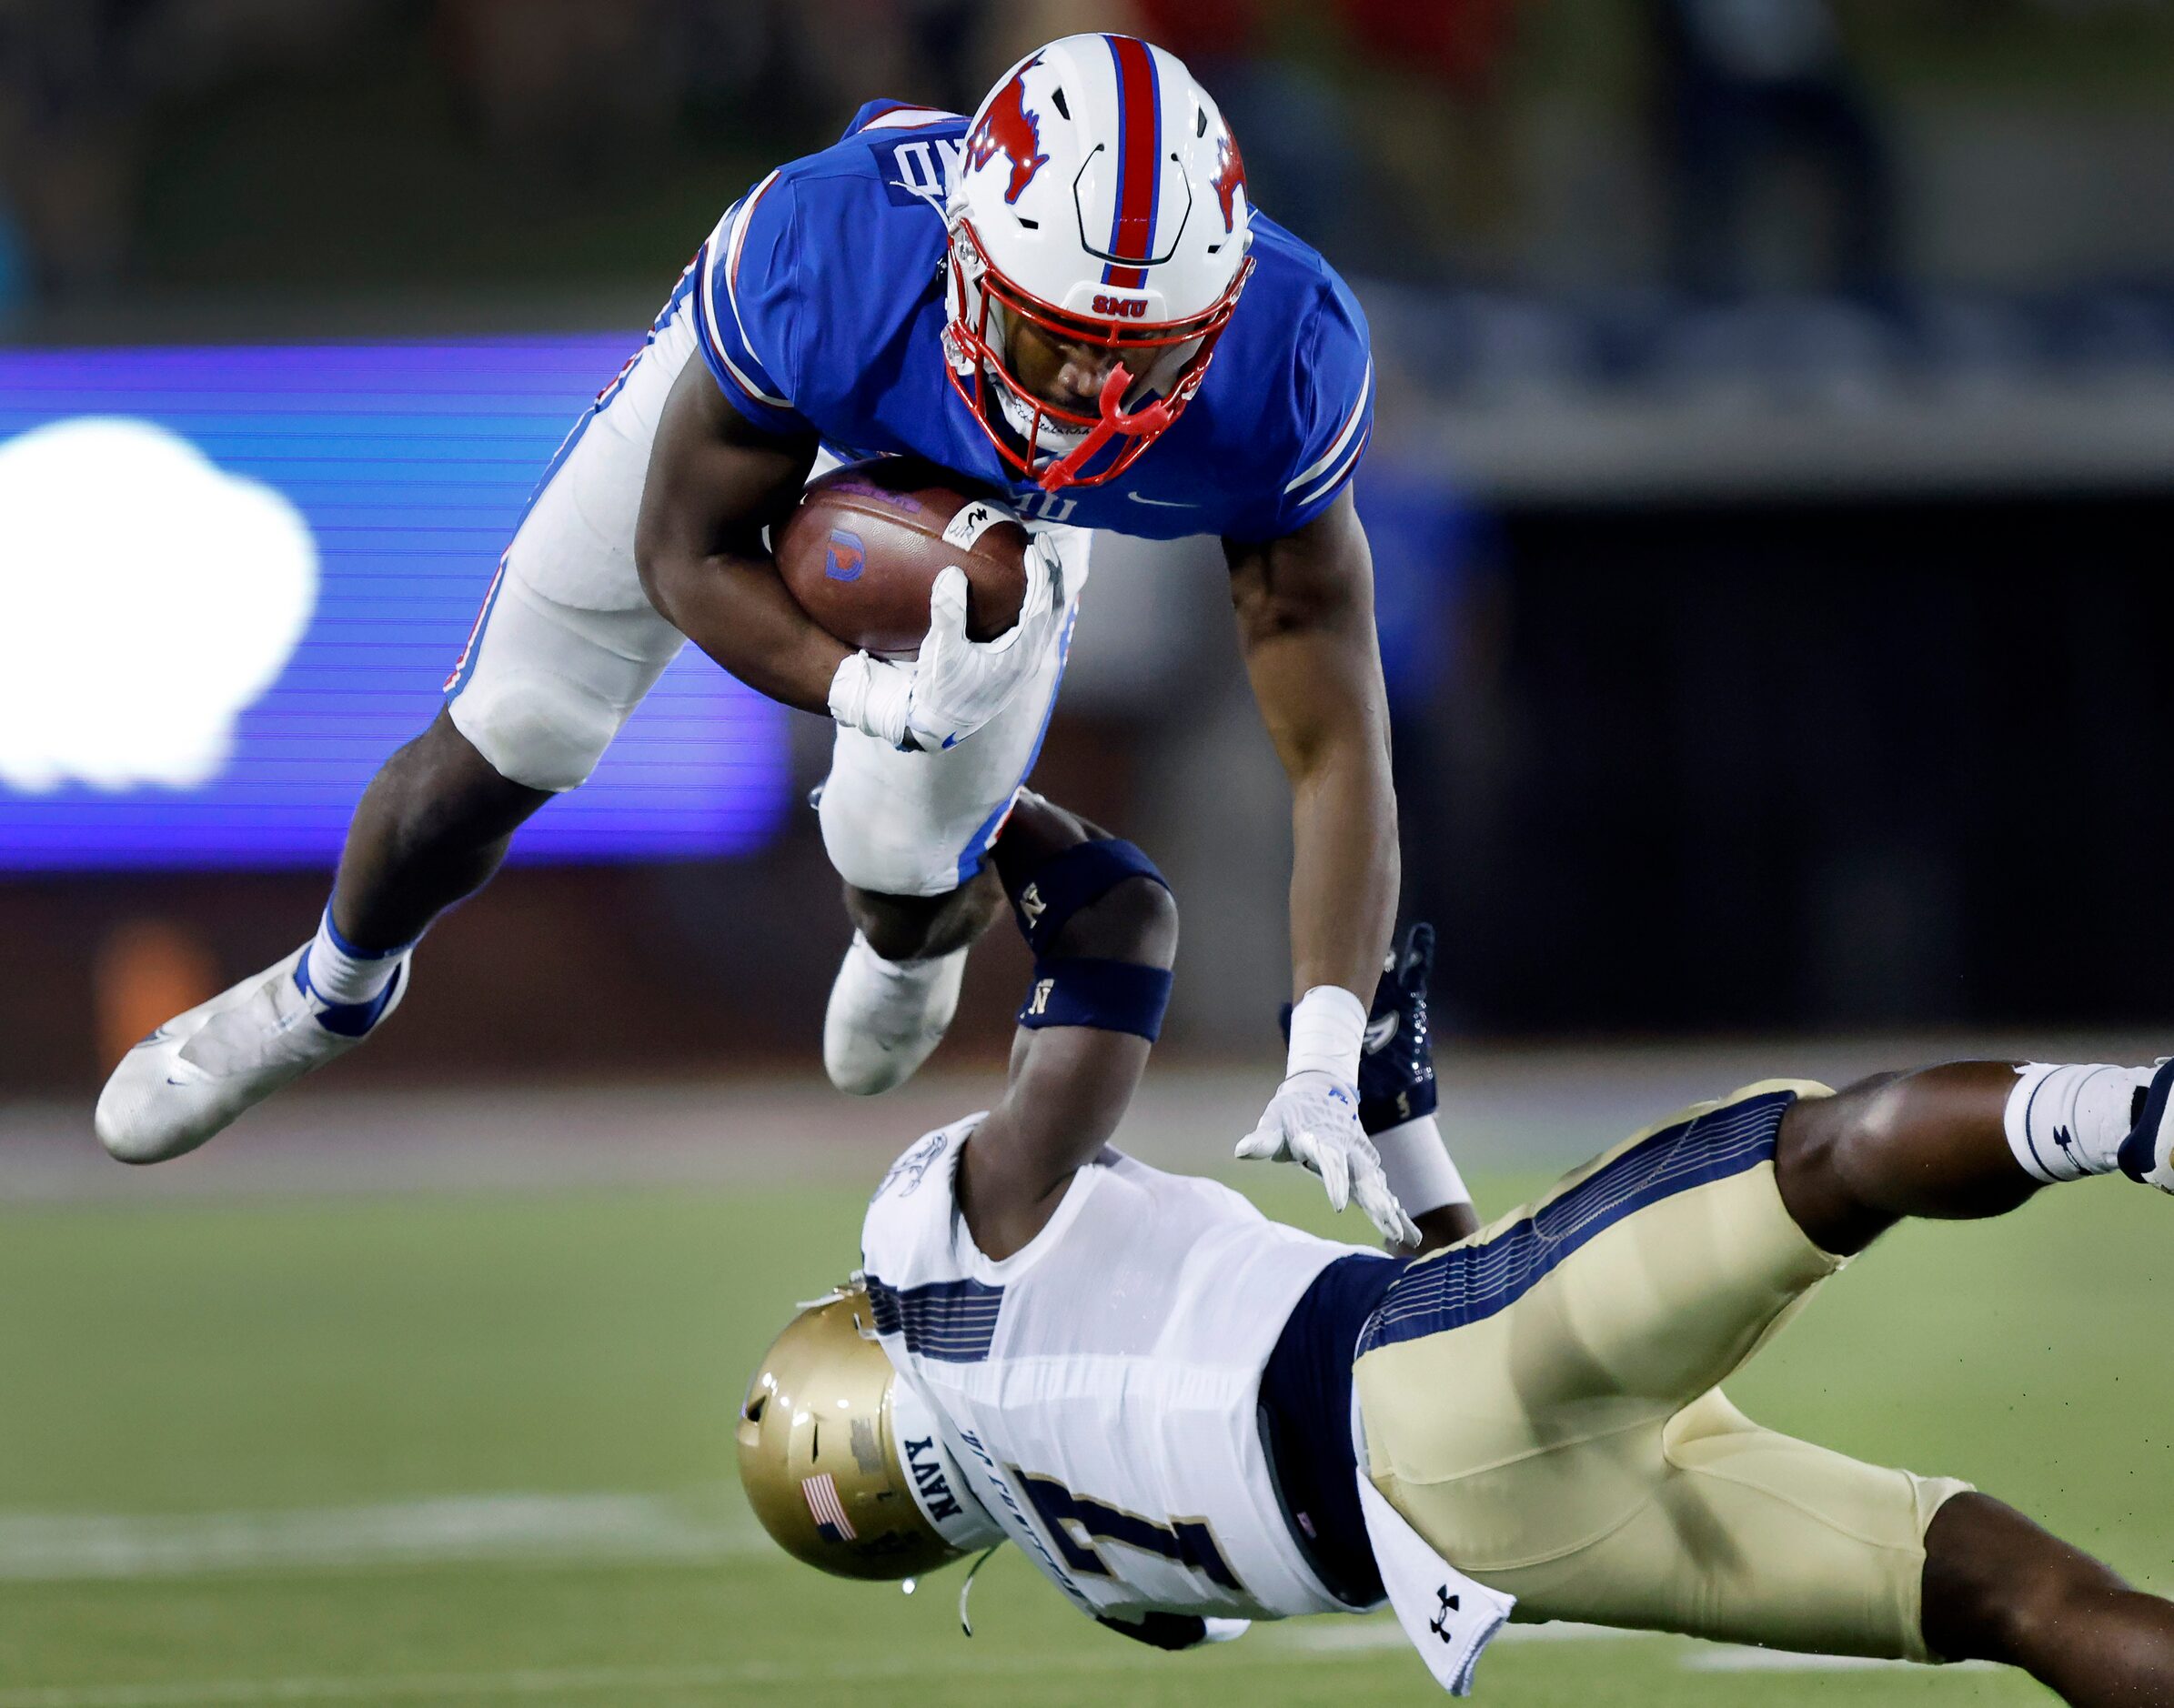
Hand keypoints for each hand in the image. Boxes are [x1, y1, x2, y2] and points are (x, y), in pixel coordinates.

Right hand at [828, 536, 1064, 750]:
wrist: (941, 724)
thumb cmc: (941, 690)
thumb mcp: (941, 652)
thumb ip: (948, 614)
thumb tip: (952, 574)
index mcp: (1020, 654)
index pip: (1042, 605)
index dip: (1042, 573)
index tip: (1036, 546)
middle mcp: (1030, 657)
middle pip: (1052, 607)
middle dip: (1050, 574)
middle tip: (1043, 543)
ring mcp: (1026, 661)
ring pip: (1047, 618)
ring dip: (1045, 588)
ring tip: (1038, 560)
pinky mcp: (1017, 664)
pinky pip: (1036, 627)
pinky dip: (1036, 604)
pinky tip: (1022, 591)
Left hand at [1235, 1070, 1419, 1245]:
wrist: (1320, 1090)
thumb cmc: (1291, 1112)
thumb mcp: (1274, 1121)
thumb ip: (1262, 1139)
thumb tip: (1241, 1150)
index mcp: (1323, 1138)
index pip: (1331, 1160)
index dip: (1336, 1181)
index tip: (1338, 1205)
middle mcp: (1348, 1148)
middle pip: (1364, 1178)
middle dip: (1377, 1203)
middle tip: (1389, 1227)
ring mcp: (1361, 1157)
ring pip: (1379, 1187)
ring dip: (1392, 1211)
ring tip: (1406, 1237)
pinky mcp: (1367, 1167)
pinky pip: (1383, 1191)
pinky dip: (1396, 1210)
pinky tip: (1408, 1233)